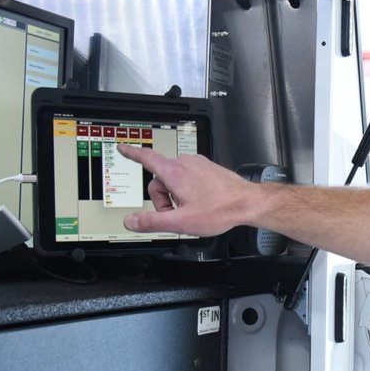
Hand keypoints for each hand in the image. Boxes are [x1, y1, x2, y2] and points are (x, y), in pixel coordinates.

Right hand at [116, 144, 256, 236]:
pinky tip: (201, 202)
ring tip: (193, 209)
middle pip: (159, 179)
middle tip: (177, 214)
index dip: (131, 153)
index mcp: (174, 172)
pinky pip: (187, 178)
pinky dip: (187, 190)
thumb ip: (152, 221)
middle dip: (163, 199)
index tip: (122, 148)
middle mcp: (185, 163)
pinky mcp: (206, 168)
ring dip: (176, 196)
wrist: (247, 203)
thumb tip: (132, 221)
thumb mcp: (181, 222)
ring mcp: (197, 164)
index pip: (146, 158)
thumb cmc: (220, 210)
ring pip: (173, 180)